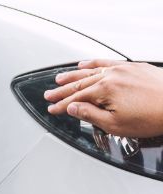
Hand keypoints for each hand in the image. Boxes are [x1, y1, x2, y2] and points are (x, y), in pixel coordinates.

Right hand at [45, 59, 162, 137]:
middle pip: (80, 83)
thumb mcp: (114, 124)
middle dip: (62, 90)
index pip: (75, 99)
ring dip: (73, 75)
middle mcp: (112, 76)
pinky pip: (107, 62)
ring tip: (60, 78)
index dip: (61, 106)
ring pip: (91, 71)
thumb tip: (72, 109)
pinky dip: (94, 63)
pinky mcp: (134, 66)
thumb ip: (90, 115)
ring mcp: (123, 69)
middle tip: (49, 95)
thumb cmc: (151, 117)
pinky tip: (85, 64)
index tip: (52, 110)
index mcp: (105, 90)